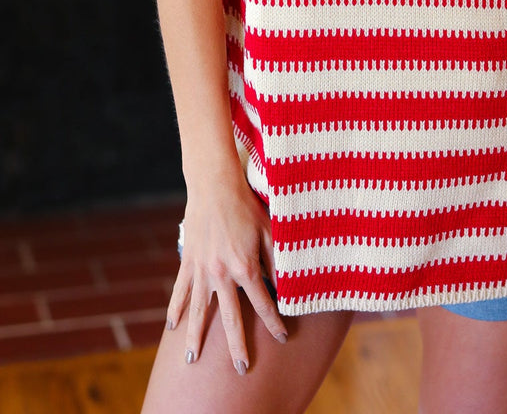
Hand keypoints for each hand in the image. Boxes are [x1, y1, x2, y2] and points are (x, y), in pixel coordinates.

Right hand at [166, 174, 287, 372]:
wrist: (214, 186)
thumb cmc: (246, 206)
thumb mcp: (269, 232)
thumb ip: (276, 261)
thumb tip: (286, 286)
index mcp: (245, 267)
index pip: (263, 304)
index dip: (274, 322)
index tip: (282, 338)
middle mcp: (221, 274)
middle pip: (230, 318)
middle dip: (237, 345)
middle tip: (241, 368)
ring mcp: (201, 270)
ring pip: (199, 311)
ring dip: (195, 337)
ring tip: (192, 360)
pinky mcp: (188, 261)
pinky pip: (181, 290)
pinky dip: (176, 309)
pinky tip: (171, 327)